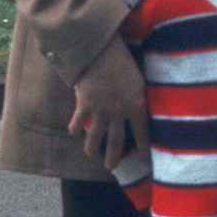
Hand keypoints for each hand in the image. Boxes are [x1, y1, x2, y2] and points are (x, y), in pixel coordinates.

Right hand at [67, 37, 148, 169]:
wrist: (100, 50)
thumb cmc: (123, 60)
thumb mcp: (138, 79)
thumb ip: (137, 97)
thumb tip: (139, 108)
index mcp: (137, 105)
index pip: (142, 132)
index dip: (142, 147)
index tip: (142, 158)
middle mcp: (119, 112)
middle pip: (116, 141)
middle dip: (113, 156)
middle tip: (111, 167)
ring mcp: (101, 110)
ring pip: (95, 137)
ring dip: (92, 147)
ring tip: (90, 153)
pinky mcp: (84, 104)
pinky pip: (78, 122)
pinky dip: (75, 128)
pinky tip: (73, 132)